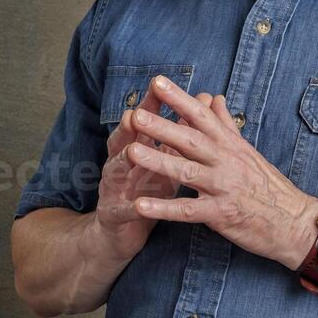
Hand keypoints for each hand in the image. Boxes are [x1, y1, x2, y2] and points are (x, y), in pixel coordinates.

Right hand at [95, 85, 214, 261]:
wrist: (122, 232)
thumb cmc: (148, 188)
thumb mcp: (166, 158)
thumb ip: (181, 131)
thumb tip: (203, 98)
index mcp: (136, 147)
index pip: (143, 121)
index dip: (150, 104)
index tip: (158, 85)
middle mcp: (121, 163)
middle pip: (124, 141)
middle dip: (129, 128)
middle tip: (134, 115)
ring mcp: (114, 188)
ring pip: (116, 171)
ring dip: (123, 162)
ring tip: (130, 154)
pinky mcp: (114, 215)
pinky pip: (123, 211)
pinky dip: (131, 208)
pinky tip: (137, 206)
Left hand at [124, 75, 317, 268]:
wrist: (294, 221)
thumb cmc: (268, 185)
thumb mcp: (248, 150)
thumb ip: (226, 124)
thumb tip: (214, 97)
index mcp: (230, 143)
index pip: (201, 115)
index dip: (179, 98)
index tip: (157, 82)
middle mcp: (226, 160)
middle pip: (190, 139)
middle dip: (162, 126)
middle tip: (136, 113)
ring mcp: (223, 186)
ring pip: (186, 171)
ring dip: (157, 161)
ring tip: (130, 152)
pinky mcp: (221, 213)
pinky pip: (188, 210)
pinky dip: (164, 209)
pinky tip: (140, 205)